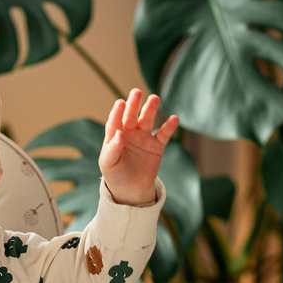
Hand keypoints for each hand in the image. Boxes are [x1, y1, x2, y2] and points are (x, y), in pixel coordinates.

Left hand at [98, 89, 178, 205]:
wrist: (130, 190)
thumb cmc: (115, 175)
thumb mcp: (108, 164)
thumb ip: (112, 149)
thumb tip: (119, 134)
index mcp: (114, 137)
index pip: (115, 122)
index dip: (117, 113)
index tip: (120, 103)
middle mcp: (129, 134)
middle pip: (131, 115)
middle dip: (133, 104)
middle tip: (136, 92)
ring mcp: (143, 138)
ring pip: (147, 120)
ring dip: (150, 109)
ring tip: (154, 99)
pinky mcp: (156, 146)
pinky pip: (163, 134)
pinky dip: (169, 127)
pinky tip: (174, 119)